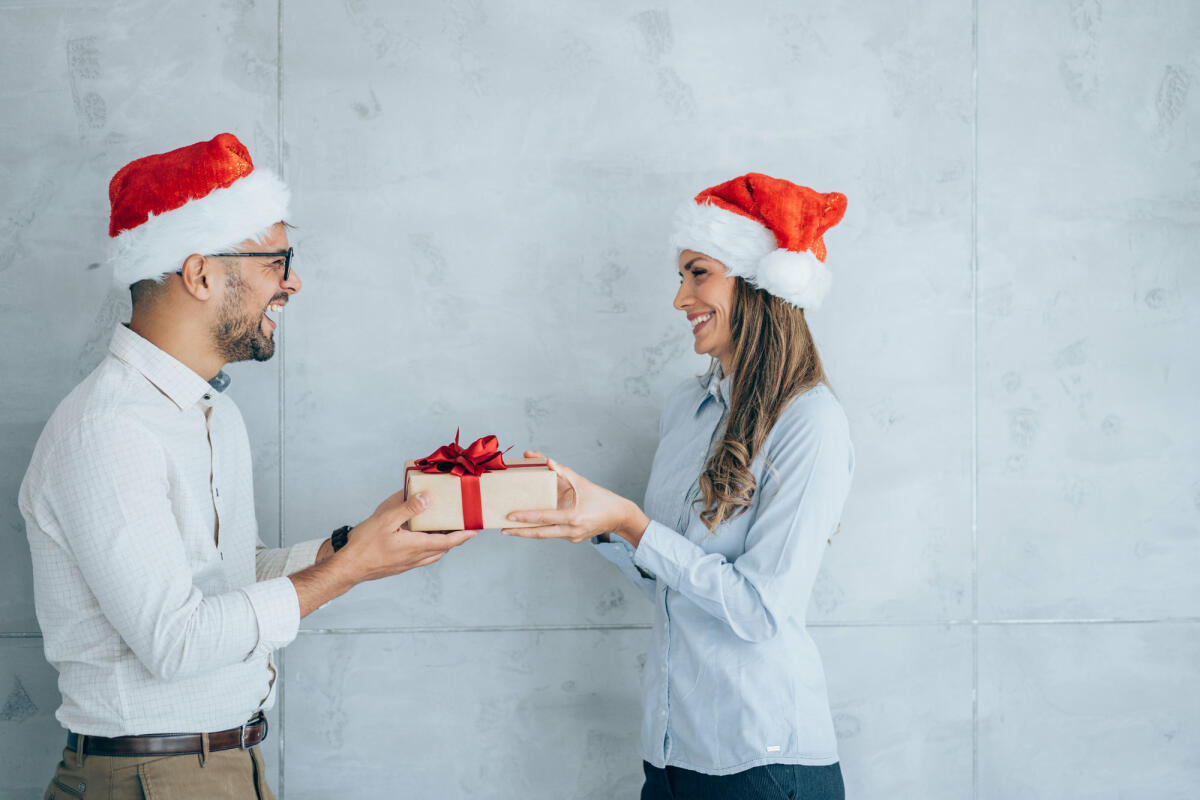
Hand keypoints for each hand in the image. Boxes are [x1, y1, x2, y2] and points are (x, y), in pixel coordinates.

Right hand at [340, 490, 477, 581]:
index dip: (464, 535)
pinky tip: (420, 539)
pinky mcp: (399, 566)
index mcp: (417, 546)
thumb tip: (429, 498)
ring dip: (442, 543)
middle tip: (462, 526)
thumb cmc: (364, 544)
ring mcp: (407, 564)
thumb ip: (409, 508)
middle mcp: (415, 558)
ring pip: (433, 554)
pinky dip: (428, 548)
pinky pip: (421, 557)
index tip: (476, 529)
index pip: (449, 541)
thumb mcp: (386, 520)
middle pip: (443, 548)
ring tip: (443, 530)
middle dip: (456, 538)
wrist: (348, 568)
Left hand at [501, 451, 649, 545]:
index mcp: (574, 517)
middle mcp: (572, 530)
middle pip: (540, 534)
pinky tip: (534, 525)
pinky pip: (555, 533)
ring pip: (547, 535)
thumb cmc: (603, 499)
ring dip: (530, 532)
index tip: (510, 516)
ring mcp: (573, 537)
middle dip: (520, 532)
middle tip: (503, 529)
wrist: (620, 517)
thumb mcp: (584, 483)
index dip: (526, 517)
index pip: (544, 518)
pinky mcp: (574, 538)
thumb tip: (547, 461)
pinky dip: (544, 529)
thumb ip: (564, 472)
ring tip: (513, 528)